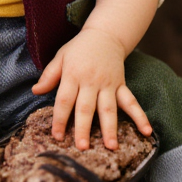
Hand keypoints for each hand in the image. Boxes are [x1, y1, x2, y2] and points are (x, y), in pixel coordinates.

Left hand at [31, 27, 151, 150]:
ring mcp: (108, 84)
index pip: (65, 99)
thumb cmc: (79, 48)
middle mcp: (91, 81)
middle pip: (86, 107)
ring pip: (109, 108)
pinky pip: (131, 102)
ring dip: (110, 128)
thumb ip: (49, 75)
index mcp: (73, 74)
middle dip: (84, 128)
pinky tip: (146, 131)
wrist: (105, 35)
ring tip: (111, 147)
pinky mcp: (121, 85)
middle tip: (82, 147)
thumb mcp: (61, 57)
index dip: (60, 118)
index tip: (57, 136)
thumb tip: (35, 91)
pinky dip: (140, 116)